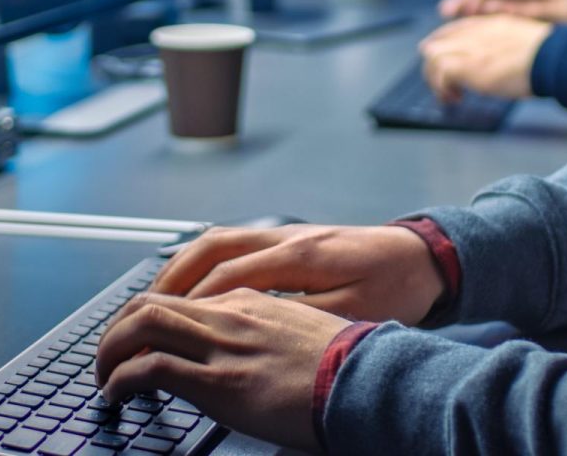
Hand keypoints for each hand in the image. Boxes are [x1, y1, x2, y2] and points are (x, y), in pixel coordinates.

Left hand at [95, 289, 343, 451]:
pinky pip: (150, 369)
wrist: (372, 381)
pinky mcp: (220, 381)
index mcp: (253, 301)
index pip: (183, 295)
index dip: (148, 315)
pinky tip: (117, 396)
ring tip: (102, 377)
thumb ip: (269, 335)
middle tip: (106, 356)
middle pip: (151, 301)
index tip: (135, 339)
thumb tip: (249, 360)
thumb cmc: (348, 368)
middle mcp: (232, 313)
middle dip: (117, 328)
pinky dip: (122, 380)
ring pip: (142, 324)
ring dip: (110, 350)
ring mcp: (224, 345)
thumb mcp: (304, 336)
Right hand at [152, 224, 443, 325]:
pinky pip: (233, 243)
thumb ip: (304, 320)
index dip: (189, 308)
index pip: (227, 279)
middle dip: (169, 282)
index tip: (159, 333)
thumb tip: (252, 329)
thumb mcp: (356, 314)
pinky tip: (192, 285)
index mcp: (300, 256)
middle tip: (137, 314)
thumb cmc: (398, 288)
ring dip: (181, 268)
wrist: (429, 256)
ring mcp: (287, 233)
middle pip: (210, 249)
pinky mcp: (291, 239)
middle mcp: (286, 237)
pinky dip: (203, 263)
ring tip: (153, 299)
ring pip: (217, 241)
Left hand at [419, 15, 551, 101]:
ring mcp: (469, 48)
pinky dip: (442, 89)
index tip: (443, 62)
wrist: (551, 57)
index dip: (443, 47)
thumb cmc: (548, 55)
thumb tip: (503, 62)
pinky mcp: (466, 66)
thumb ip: (505, 45)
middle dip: (434, 65)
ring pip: (431, 57)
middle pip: (435, 44)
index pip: (452, 31)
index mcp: (489, 24)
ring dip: (436, 80)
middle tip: (446, 85)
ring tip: (451, 95)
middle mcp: (474, 33)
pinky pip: (439, 74)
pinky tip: (456, 98)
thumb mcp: (524, 41)